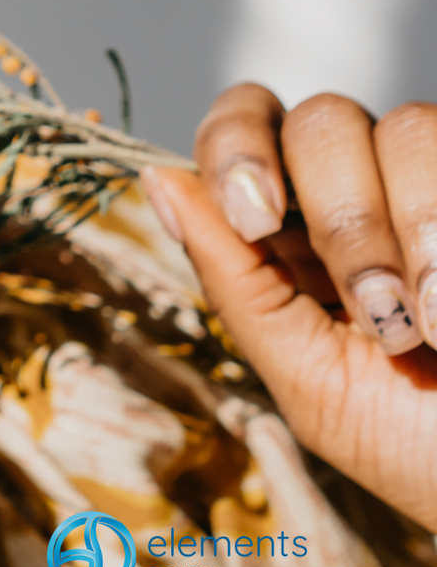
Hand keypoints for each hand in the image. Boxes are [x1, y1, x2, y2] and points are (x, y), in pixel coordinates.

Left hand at [143, 84, 436, 529]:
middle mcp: (363, 190)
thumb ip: (235, 280)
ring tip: (432, 327)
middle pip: (322, 121)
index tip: (254, 217)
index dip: (236, 148)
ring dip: (416, 233)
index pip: (241, 126)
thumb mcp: (306, 374)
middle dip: (345, 217)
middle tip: (379, 313)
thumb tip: (157, 180)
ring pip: (407, 129)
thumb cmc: (412, 446)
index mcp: (291, 231)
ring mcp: (435, 182)